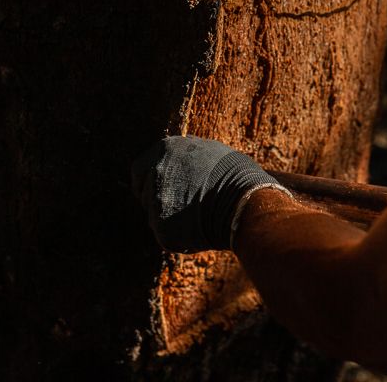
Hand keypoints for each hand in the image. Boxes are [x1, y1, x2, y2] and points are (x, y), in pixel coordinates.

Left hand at [131, 135, 290, 252]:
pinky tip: (199, 230)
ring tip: (199, 217)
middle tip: (177, 209)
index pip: (139, 169)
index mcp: (164, 149)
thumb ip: (187, 155)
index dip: (147, 181)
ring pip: (155, 216)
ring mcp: (155, 201)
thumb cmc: (236, 175)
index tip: (159, 190)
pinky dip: (179, 236)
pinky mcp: (161, 228)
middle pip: (143, 194)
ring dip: (170, 219)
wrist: (247, 200)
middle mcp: (154, 172)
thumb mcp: (210, 151)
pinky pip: (166, 235)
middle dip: (155, 202)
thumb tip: (181, 155)